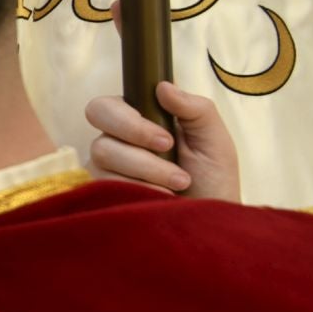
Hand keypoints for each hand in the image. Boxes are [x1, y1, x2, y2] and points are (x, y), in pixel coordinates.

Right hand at [85, 81, 240, 201]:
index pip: (111, 102)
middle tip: (168, 150)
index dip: (131, 115)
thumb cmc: (213, 182)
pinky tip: (161, 198)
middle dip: (134, 132)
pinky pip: (105, 182)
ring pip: (104, 151)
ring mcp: (106, 167)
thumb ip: (195, 108)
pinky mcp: (102, 193)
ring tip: (178, 183)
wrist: (211, 225)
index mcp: (141, 120)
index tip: (167, 136)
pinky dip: (140, 188)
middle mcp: (117, 140)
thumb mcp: (214, 140)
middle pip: (97, 115)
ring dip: (147, 168)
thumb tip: (164, 86)